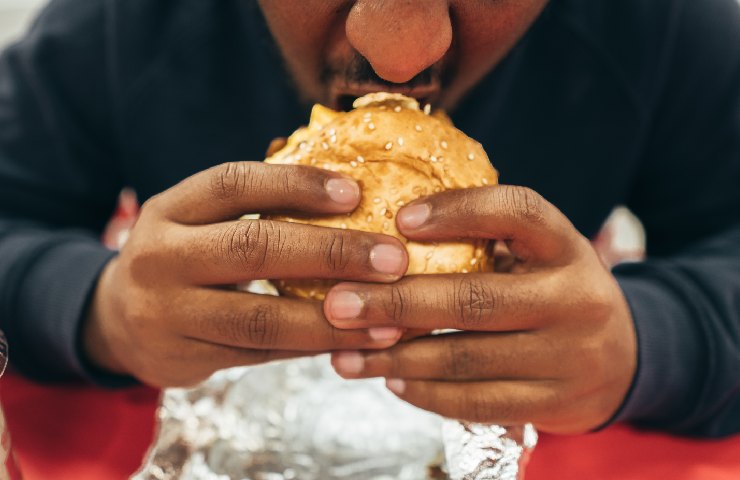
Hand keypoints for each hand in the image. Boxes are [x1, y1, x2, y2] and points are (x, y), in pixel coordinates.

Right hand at [83, 162, 407, 386]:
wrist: (116, 319)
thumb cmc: (182, 256)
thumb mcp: (198, 220)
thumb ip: (254, 208)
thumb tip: (353, 197)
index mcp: (170, 209)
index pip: (233, 184)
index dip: (295, 185)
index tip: (355, 192)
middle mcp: (161, 257)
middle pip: (252, 248)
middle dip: (331, 253)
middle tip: (394, 259)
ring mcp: (168, 314)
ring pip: (260, 318)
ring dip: (332, 319)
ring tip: (388, 317)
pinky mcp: (185, 359)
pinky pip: (261, 355)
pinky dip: (311, 347)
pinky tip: (353, 341)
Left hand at [324, 185, 636, 433]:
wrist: (624, 359)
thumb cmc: (554, 293)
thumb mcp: (538, 256)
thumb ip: (485, 243)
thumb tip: (386, 236)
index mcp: (566, 247)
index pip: (518, 213)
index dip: (459, 211)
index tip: (399, 218)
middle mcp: (574, 299)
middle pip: (474, 299)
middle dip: (396, 303)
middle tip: (338, 304)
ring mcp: (568, 356)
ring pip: (466, 359)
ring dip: (396, 358)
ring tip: (345, 353)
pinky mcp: (555, 403)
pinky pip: (477, 402)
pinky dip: (425, 393)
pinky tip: (390, 380)